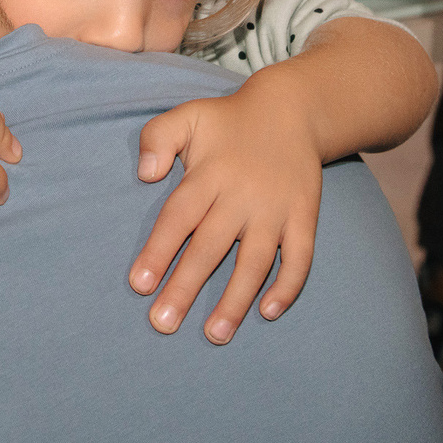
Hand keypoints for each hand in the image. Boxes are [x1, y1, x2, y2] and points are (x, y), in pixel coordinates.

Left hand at [129, 85, 321, 343]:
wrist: (292, 109)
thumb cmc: (227, 122)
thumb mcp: (187, 116)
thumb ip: (157, 138)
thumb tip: (144, 174)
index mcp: (209, 173)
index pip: (178, 217)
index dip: (158, 252)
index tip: (139, 285)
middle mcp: (242, 194)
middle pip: (211, 247)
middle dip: (185, 287)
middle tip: (163, 323)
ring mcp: (276, 208)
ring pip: (255, 260)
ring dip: (236, 299)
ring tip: (215, 334)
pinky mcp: (304, 215)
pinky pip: (301, 256)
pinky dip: (288, 285)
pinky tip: (268, 312)